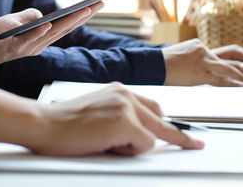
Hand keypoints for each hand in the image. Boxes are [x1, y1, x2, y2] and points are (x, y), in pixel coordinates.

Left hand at [0, 2, 102, 72]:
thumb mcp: (15, 22)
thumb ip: (30, 17)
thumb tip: (43, 15)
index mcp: (40, 40)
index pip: (64, 26)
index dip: (81, 16)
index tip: (98, 4)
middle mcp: (37, 46)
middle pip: (63, 30)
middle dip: (82, 17)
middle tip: (99, 4)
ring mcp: (24, 49)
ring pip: (49, 35)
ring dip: (67, 23)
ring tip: (83, 10)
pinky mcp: (8, 49)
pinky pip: (25, 41)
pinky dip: (36, 33)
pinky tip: (47, 24)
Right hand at [29, 83, 204, 155]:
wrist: (43, 123)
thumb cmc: (64, 124)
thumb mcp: (97, 113)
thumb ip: (120, 117)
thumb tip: (142, 135)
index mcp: (119, 90)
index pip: (154, 107)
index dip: (172, 124)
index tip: (193, 135)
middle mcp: (126, 94)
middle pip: (162, 119)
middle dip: (178, 136)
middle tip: (198, 144)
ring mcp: (126, 106)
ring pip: (153, 135)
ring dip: (133, 146)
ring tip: (105, 142)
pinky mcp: (124, 122)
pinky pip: (144, 144)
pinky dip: (128, 151)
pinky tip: (105, 144)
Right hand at [162, 39, 242, 85]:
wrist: (151, 64)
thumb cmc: (160, 64)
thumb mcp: (178, 57)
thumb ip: (191, 60)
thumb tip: (196, 69)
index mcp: (197, 45)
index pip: (219, 53)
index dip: (230, 61)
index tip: (242, 64)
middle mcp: (202, 50)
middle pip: (229, 55)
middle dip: (242, 62)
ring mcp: (202, 60)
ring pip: (226, 67)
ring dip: (239, 74)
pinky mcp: (199, 72)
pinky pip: (219, 78)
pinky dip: (232, 81)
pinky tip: (241, 84)